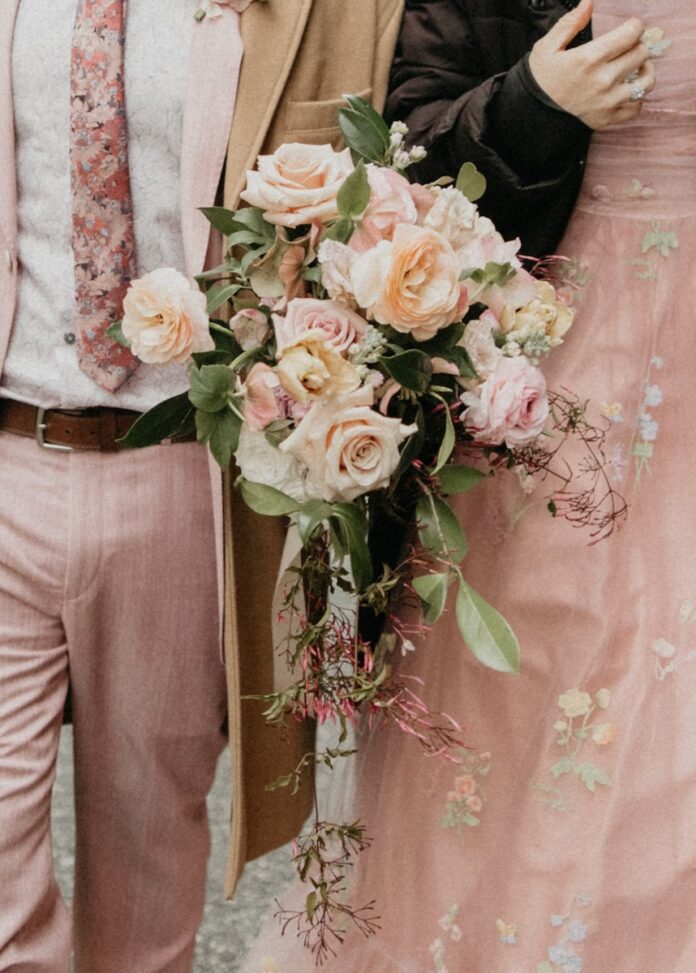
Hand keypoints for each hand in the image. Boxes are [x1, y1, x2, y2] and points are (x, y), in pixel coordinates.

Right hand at [529, 0, 655, 129]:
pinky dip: (637, 98)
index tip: (630, 28)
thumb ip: (570, 23)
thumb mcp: (548, 47)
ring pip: (646, 82)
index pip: (631, 34)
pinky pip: (636, 108)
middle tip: (628, 47)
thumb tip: (589, 2)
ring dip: (644, 71)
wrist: (531, 116)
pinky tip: (627, 90)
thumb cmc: (540, 80)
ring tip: (635, 68)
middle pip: (641, 54)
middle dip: (638, 45)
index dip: (635, 26)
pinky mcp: (607, 119)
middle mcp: (602, 80)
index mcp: (588, 58)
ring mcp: (607, 102)